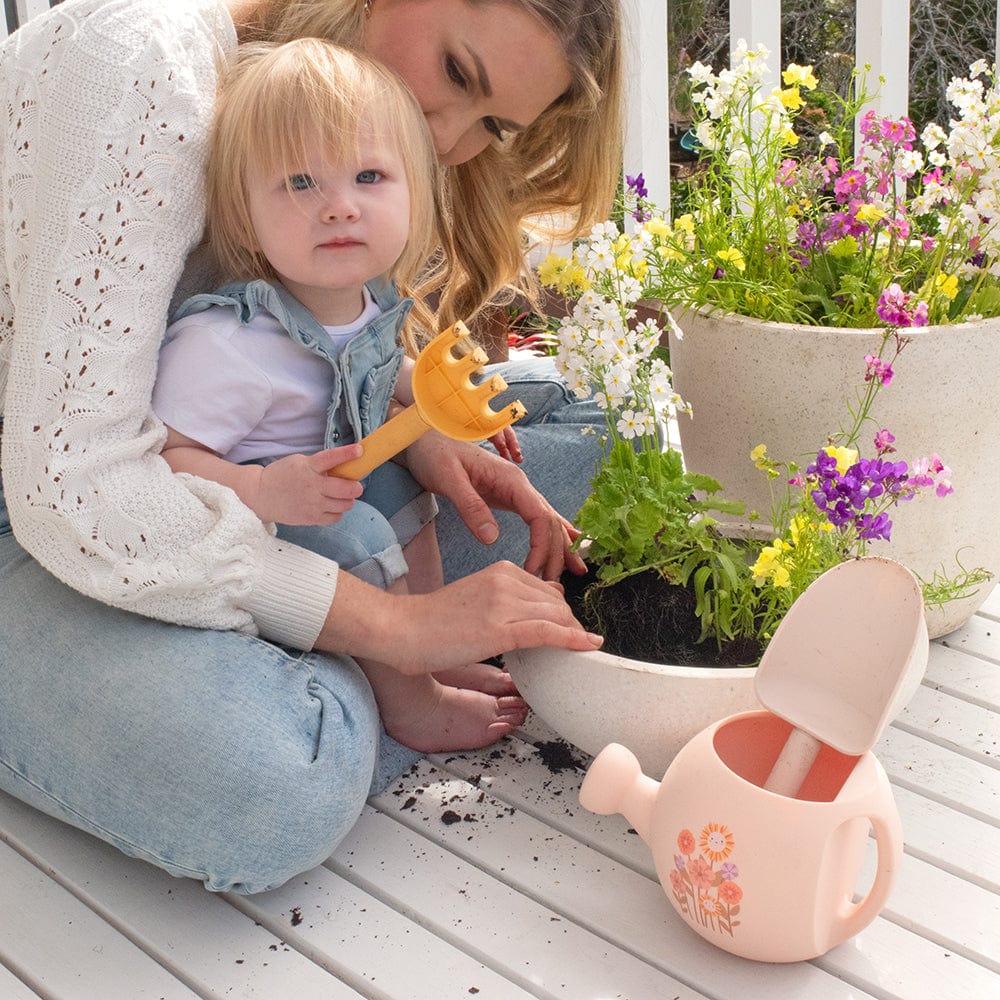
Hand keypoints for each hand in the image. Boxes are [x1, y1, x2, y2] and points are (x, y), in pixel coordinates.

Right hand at [253, 445, 363, 524]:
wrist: (261, 495)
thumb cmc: (282, 476)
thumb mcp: (299, 463)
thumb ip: (319, 465)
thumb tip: (344, 468)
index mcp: (308, 468)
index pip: (331, 458)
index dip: (347, 454)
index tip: (360, 450)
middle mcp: (313, 486)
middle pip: (346, 489)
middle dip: (356, 487)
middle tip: (355, 486)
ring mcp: (313, 504)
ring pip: (345, 504)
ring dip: (348, 500)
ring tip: (342, 497)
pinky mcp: (311, 518)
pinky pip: (336, 517)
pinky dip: (338, 511)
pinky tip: (332, 506)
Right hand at [318, 561, 601, 671]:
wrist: (401, 629)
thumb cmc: (432, 621)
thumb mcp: (476, 598)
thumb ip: (507, 598)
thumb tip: (543, 602)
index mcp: (500, 570)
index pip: (547, 589)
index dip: (562, 612)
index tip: (568, 629)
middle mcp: (506, 580)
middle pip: (557, 602)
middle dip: (571, 624)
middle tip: (578, 643)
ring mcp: (504, 604)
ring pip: (556, 616)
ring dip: (575, 634)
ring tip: (584, 649)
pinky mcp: (500, 630)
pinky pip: (547, 632)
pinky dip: (573, 639)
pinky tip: (588, 646)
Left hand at [403, 431, 586, 580]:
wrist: (426, 441)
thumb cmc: (437, 456)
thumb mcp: (449, 481)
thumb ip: (471, 508)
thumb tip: (492, 538)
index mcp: (512, 480)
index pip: (540, 517)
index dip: (542, 546)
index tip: (534, 572)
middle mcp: (521, 485)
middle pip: (550, 522)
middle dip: (556, 554)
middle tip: (552, 586)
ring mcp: (517, 490)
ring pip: (549, 521)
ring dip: (561, 546)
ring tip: (576, 571)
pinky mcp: (509, 496)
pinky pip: (538, 517)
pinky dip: (553, 533)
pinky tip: (568, 545)